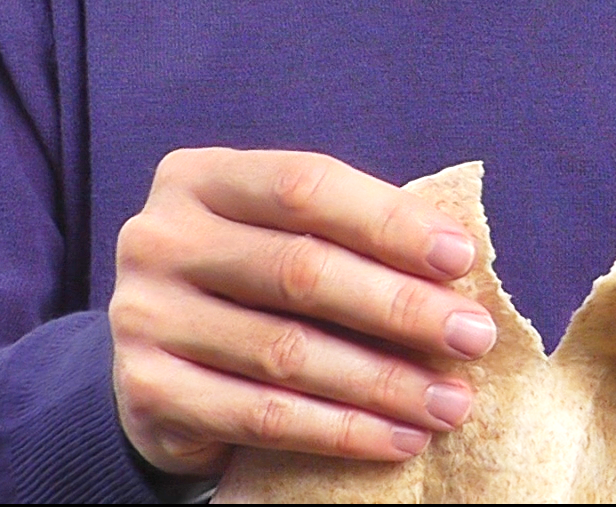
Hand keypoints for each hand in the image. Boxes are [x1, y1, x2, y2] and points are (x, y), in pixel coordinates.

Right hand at [109, 149, 497, 476]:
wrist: (162, 370)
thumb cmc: (252, 289)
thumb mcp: (285, 240)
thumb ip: (348, 236)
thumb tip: (455, 262)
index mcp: (200, 178)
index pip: (305, 185)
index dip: (388, 220)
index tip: (461, 257)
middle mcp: (159, 238)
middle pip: (300, 270)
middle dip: (400, 307)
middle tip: (472, 337)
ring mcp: (143, 316)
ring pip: (286, 352)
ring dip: (383, 381)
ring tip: (450, 402)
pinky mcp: (147, 391)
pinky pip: (262, 417)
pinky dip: (340, 432)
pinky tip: (398, 438)